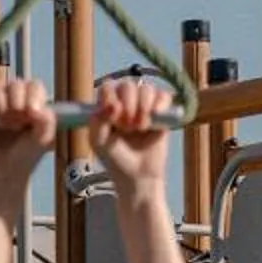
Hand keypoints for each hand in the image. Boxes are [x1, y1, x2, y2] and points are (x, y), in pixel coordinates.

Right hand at [0, 64, 55, 210]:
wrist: (3, 173)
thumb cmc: (25, 156)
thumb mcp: (44, 140)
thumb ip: (48, 122)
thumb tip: (41, 110)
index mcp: (34, 103)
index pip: (34, 86)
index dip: (32, 95)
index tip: (31, 112)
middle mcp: (15, 99)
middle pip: (15, 83)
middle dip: (15, 98)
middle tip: (14, 121)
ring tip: (0, 122)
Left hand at [90, 76, 172, 208]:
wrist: (137, 177)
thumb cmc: (115, 159)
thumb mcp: (98, 142)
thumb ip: (98, 121)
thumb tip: (112, 105)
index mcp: (107, 105)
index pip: (108, 87)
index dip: (111, 98)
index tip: (113, 119)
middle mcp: (126, 101)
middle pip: (127, 85)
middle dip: (128, 105)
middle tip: (128, 127)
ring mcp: (145, 105)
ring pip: (146, 89)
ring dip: (143, 107)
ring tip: (141, 128)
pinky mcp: (162, 112)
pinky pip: (164, 96)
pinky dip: (160, 105)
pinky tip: (155, 119)